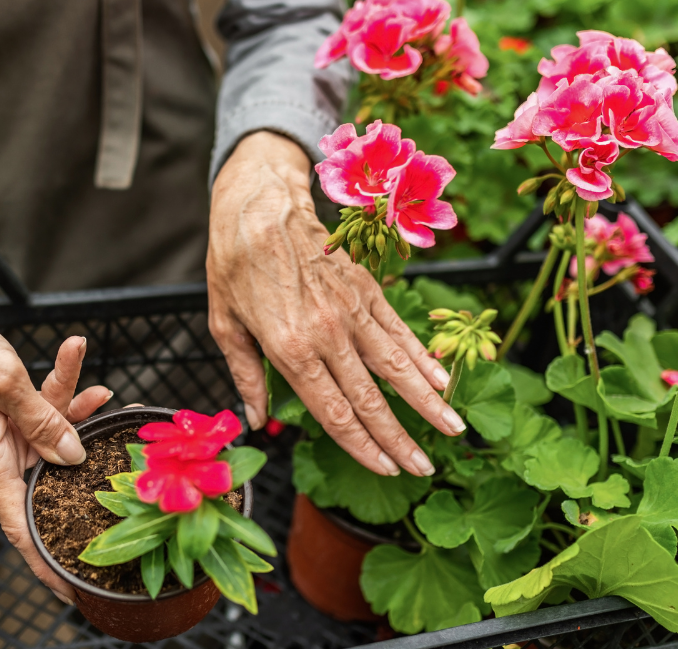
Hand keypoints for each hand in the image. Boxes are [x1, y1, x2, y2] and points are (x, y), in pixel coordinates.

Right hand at [0, 186, 110, 601]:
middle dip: (83, 461)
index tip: (70, 582)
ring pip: (50, 429)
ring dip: (76, 407)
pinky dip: (59, 380)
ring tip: (101, 390)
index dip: (43, 557)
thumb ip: (42, 419)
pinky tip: (75, 354)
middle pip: (47, 471)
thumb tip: (72, 456)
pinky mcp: (0, 398)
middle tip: (120, 456)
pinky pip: (38, 399)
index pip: (18, 523)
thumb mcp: (2, 380)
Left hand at [206, 132, 462, 477]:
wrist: (258, 207)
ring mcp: (351, 310)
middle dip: (401, 439)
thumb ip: (246, 376)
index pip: (333, 412)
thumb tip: (256, 419)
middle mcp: (327, 334)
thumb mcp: (224, 325)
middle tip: (425, 469)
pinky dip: (423, 357)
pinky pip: (399, 330)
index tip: (386, 469)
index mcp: (290, 349)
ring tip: (454, 430)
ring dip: (427, 402)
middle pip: (371, 399)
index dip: (362, 446)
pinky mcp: (366, 289)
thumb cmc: (233, 267)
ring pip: (397, 367)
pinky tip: (442, 379)